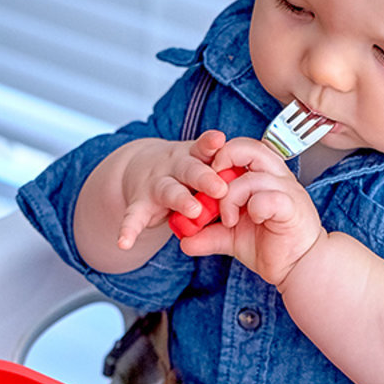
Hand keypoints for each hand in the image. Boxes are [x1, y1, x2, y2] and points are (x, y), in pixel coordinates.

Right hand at [117, 130, 229, 249]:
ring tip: (192, 210)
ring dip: (180, 200)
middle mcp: (174, 167)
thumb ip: (222, 168)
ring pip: (169, 191)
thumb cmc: (183, 170)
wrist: (141, 168)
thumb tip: (259, 174)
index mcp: (193, 157)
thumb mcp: (200, 162)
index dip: (211, 146)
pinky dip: (128, 229)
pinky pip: (133, 217)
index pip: (204, 148)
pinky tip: (123, 241)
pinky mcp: (139, 204)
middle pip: (190, 170)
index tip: (221, 142)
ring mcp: (156, 185)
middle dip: (205, 178)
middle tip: (220, 187)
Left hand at [178, 137, 325, 286]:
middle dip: (224, 161)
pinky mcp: (292, 207)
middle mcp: (276, 177)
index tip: (203, 175)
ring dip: (231, 198)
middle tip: (212, 188)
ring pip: (252, 177)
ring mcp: (286, 190)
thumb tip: (184, 240)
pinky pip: (270, 197)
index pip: (241, 148)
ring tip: (227, 220)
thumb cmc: (270, 245)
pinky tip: (253, 221)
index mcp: (262, 176)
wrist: (299, 268)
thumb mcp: (231, 238)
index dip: (219, 154)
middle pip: (250, 148)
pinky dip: (254, 208)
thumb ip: (209, 234)